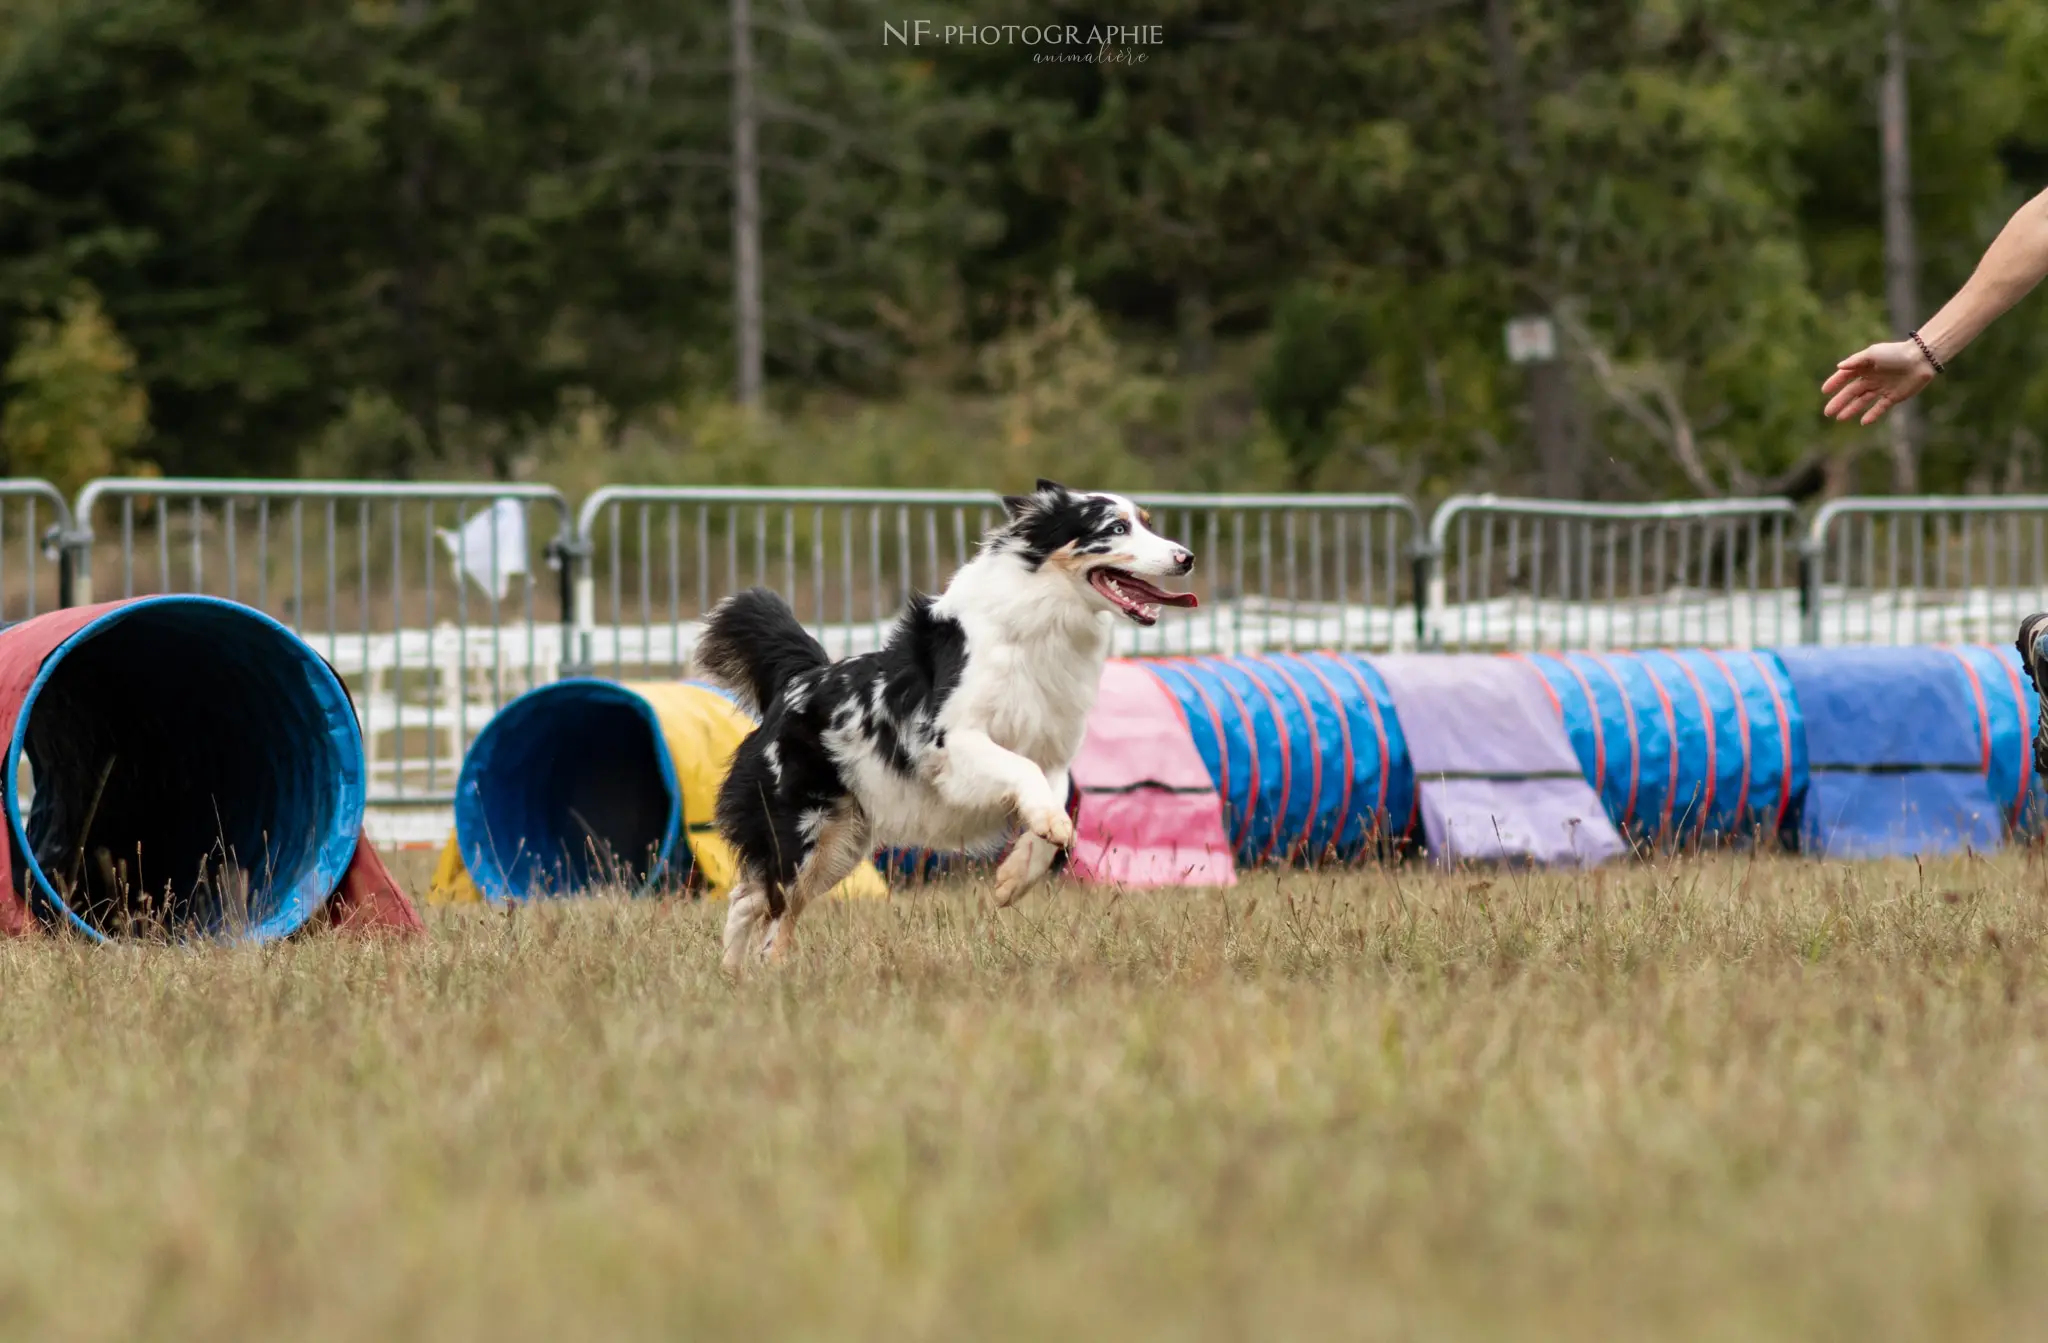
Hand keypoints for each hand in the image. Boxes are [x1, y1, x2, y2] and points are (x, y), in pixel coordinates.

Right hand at [1822, 340, 1936, 424]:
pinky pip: (1880, 407)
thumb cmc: (1896, 353)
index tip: (1825, 391)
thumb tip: (1839, 367)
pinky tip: (1863, 422)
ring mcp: (1882, 388)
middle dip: (1839, 401)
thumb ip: (1856, 361)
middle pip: (1852, 392)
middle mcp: (1872, 378)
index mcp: (1865, 366)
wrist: (1921, 360)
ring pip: (1863, 401)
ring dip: (1851, 409)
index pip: (1846, 376)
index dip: (1835, 382)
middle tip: (1828, 412)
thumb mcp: (1873, 354)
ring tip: (1840, 418)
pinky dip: (1872, 415)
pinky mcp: (1893, 397)